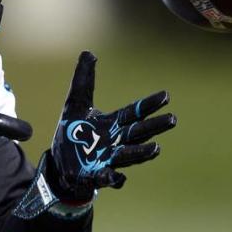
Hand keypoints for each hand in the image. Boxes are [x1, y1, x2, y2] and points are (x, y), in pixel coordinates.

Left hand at [43, 51, 175, 202]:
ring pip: (128, 156)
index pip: (134, 112)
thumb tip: (88, 52)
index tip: (166, 95)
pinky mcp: (96, 176)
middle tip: (172, 119)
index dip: (149, 105)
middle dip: (154, 127)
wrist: (59, 163)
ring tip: (156, 149)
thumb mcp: (74, 103)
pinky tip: (119, 177)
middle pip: (138, 133)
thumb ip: (83, 80)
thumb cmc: (73, 134)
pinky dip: (114, 178)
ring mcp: (108, 160)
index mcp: (113, 124)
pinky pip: (108, 178)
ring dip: (142, 153)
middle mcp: (115, 142)